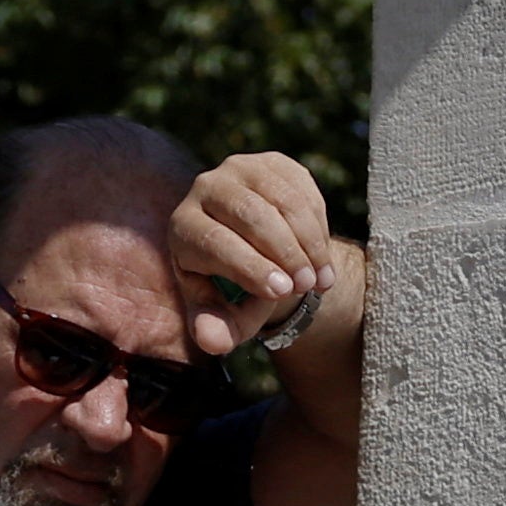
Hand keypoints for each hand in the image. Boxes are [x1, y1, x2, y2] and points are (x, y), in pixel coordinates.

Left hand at [168, 153, 359, 360]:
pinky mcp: (272, 164)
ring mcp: (240, 170)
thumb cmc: (235, 290)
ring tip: (321, 278)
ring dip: (308, 241)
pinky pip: (302, 190)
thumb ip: (217, 328)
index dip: (249, 267)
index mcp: (183, 228)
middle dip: (284, 252)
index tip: (282, 291)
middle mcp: (205, 188)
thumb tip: (212, 341)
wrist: (260, 254)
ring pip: (281, 199)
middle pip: (249, 214)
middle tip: (307, 285)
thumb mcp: (225, 313)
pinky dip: (317, 226)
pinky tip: (320, 255)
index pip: (213, 241)